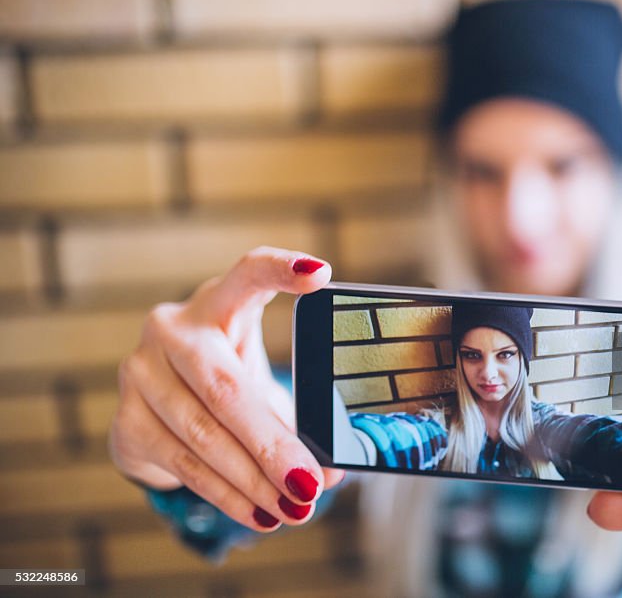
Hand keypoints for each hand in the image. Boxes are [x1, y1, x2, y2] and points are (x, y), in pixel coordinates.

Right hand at [109, 246, 345, 531]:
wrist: (156, 407)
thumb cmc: (226, 381)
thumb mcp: (260, 381)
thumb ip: (297, 418)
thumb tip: (331, 475)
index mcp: (218, 302)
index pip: (248, 272)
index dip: (280, 269)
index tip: (320, 274)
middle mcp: (172, 329)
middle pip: (225, 387)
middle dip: (271, 443)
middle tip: (310, 482)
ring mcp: (141, 373)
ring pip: (203, 434)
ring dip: (253, 481)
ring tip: (294, 509)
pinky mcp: (126, 419)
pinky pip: (183, 463)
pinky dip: (227, 495)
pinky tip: (259, 514)